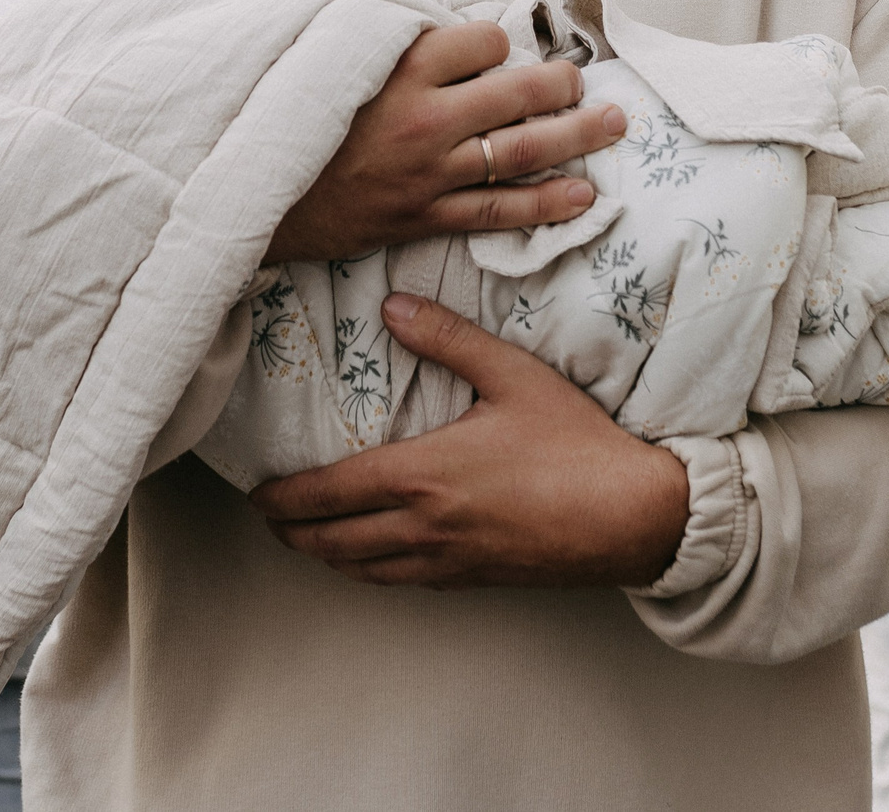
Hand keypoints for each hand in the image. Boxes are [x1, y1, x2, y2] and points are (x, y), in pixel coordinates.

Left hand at [249, 294, 689, 588]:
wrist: (631, 516)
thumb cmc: (576, 444)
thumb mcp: (514, 376)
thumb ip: (449, 339)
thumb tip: (392, 306)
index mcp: (419, 476)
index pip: (323, 495)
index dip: (279, 498)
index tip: (256, 491)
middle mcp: (420, 526)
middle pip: (327, 542)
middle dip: (289, 531)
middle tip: (271, 515)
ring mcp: (443, 561)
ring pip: (357, 570)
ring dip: (323, 554)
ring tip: (310, 535)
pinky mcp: (470, 579)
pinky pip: (397, 581)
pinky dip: (367, 569)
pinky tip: (373, 554)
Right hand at [268, 20, 626, 264]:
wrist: (249, 192)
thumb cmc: (296, 114)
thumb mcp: (338, 58)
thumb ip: (402, 40)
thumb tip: (463, 24)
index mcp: (401, 70)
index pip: (485, 42)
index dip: (500, 43)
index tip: (501, 50)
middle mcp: (422, 119)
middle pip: (519, 94)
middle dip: (562, 85)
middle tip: (582, 82)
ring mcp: (427, 172)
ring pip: (521, 151)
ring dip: (577, 135)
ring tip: (614, 123)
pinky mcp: (422, 217)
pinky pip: (498, 211)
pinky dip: (547, 204)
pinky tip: (586, 195)